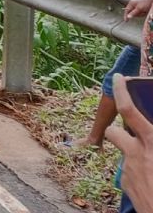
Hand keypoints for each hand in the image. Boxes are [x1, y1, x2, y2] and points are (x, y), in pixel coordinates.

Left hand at [107, 77, 152, 211]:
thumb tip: (149, 132)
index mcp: (152, 142)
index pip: (129, 111)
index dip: (120, 92)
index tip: (117, 79)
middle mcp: (136, 153)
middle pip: (113, 132)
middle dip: (118, 130)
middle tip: (130, 133)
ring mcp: (128, 169)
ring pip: (123, 153)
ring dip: (131, 153)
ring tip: (149, 163)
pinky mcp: (126, 184)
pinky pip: (129, 172)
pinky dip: (138, 172)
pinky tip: (151, 180)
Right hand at [126, 0, 152, 20]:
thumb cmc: (146, 2)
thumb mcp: (139, 9)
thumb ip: (133, 13)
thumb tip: (128, 17)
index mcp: (131, 4)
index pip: (126, 11)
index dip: (126, 16)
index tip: (126, 21)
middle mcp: (133, 4)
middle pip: (133, 13)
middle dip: (138, 14)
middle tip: (143, 13)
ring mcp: (137, 5)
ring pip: (137, 13)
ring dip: (141, 14)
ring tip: (145, 11)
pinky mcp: (141, 6)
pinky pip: (141, 12)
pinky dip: (143, 13)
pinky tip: (146, 11)